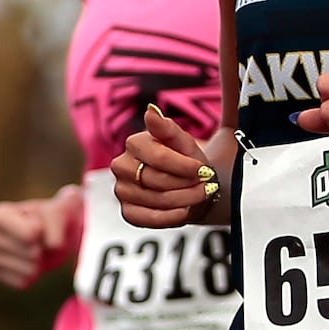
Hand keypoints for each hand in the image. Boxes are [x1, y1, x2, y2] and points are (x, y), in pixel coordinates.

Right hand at [0, 185, 83, 289]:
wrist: (55, 239)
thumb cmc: (53, 220)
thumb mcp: (58, 213)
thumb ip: (56, 222)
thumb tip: (53, 245)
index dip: (21, 228)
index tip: (38, 231)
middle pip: (8, 246)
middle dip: (32, 249)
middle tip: (41, 247)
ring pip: (13, 266)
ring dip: (35, 264)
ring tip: (40, 256)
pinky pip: (20, 282)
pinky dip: (34, 277)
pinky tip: (36, 268)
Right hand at [112, 104, 216, 227]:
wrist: (188, 185)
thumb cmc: (186, 161)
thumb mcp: (183, 142)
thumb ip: (168, 128)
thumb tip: (150, 110)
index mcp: (134, 143)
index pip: (158, 157)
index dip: (184, 166)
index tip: (204, 169)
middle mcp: (121, 166)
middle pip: (157, 180)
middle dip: (187, 184)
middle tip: (207, 184)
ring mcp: (122, 190)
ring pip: (157, 200)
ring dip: (185, 200)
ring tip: (201, 194)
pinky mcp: (128, 212)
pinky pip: (149, 219)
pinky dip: (171, 217)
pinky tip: (186, 211)